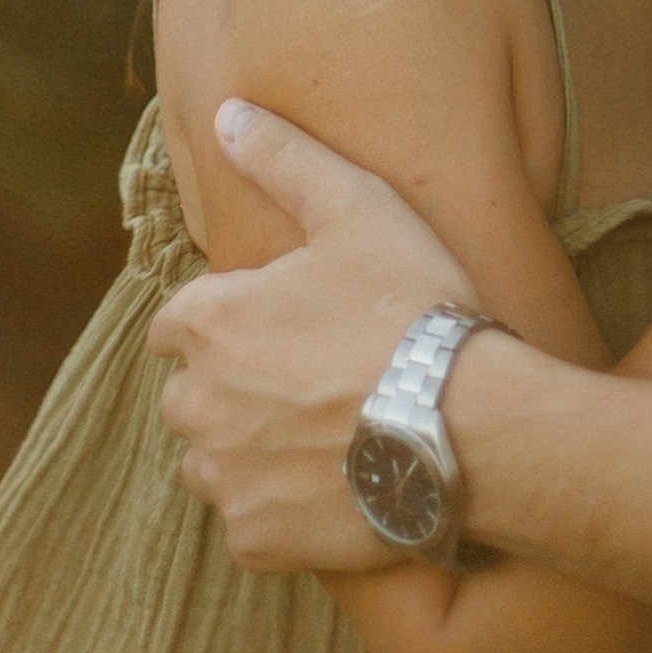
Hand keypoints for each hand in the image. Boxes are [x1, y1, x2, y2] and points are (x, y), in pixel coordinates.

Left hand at [152, 101, 480, 572]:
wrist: (472, 428)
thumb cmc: (417, 311)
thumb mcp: (360, 210)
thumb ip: (285, 159)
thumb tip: (228, 113)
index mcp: (209, 322)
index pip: (179, 324)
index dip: (233, 322)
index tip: (288, 327)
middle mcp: (197, 403)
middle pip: (192, 395)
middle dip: (235, 390)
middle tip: (315, 383)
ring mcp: (225, 477)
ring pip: (214, 463)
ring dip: (251, 453)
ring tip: (327, 438)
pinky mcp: (257, 539)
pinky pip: (250, 525)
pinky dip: (282, 511)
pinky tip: (337, 487)